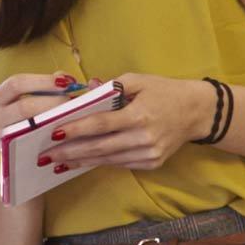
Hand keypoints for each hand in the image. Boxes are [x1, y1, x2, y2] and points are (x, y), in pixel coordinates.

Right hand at [0, 72, 81, 179]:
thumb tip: (65, 79)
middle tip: (73, 103)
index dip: (43, 81)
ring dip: (55, 120)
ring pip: (30, 128)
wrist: (12, 157)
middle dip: (53, 102)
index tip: (67, 82)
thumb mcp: (27, 100)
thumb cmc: (23, 122)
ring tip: (73, 116)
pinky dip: (52, 139)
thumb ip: (44, 88)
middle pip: (24, 106)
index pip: (16, 84)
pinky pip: (34, 146)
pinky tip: (66, 135)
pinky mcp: (8, 157)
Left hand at [34, 73, 212, 172]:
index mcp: (140, 115)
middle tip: (46, 154)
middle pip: (100, 147)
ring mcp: (150, 154)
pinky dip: (99, 162)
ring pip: (108, 159)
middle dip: (70, 151)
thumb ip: (109, 88)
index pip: (100, 124)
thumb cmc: (165, 91)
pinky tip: (81, 161)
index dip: (76, 129)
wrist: (198, 112)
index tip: (53, 132)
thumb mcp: (138, 80)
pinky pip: (120, 163)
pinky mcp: (153, 163)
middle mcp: (145, 138)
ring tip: (58, 161)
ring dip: (81, 160)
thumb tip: (81, 96)